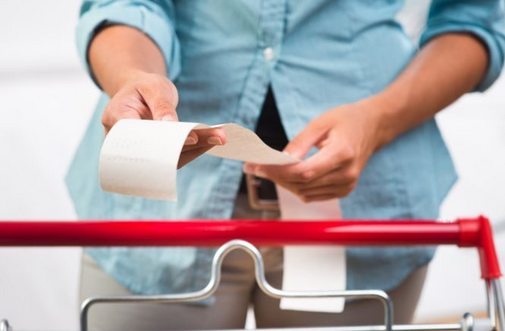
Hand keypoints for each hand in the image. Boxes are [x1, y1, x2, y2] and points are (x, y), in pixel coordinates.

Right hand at [101, 71, 225, 167]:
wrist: (139, 92)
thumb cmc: (143, 86)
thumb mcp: (153, 86)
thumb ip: (160, 104)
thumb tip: (169, 125)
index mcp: (115, 118)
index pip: (140, 136)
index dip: (165, 141)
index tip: (191, 138)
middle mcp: (124, 141)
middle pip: (157, 151)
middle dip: (188, 146)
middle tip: (216, 138)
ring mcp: (140, 152)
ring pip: (168, 158)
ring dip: (196, 149)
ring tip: (220, 137)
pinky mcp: (156, 156)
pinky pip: (175, 157)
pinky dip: (195, 149)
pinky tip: (212, 139)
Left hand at [244, 98, 384, 201]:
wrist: (373, 127)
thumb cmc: (346, 120)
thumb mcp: (321, 122)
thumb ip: (299, 143)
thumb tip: (279, 160)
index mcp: (343, 153)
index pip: (304, 171)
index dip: (278, 172)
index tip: (257, 166)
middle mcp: (346, 174)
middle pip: (302, 184)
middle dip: (274, 176)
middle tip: (252, 167)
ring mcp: (347, 185)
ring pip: (305, 192)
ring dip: (283, 183)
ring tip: (265, 170)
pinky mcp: (343, 191)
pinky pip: (312, 195)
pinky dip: (295, 187)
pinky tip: (284, 176)